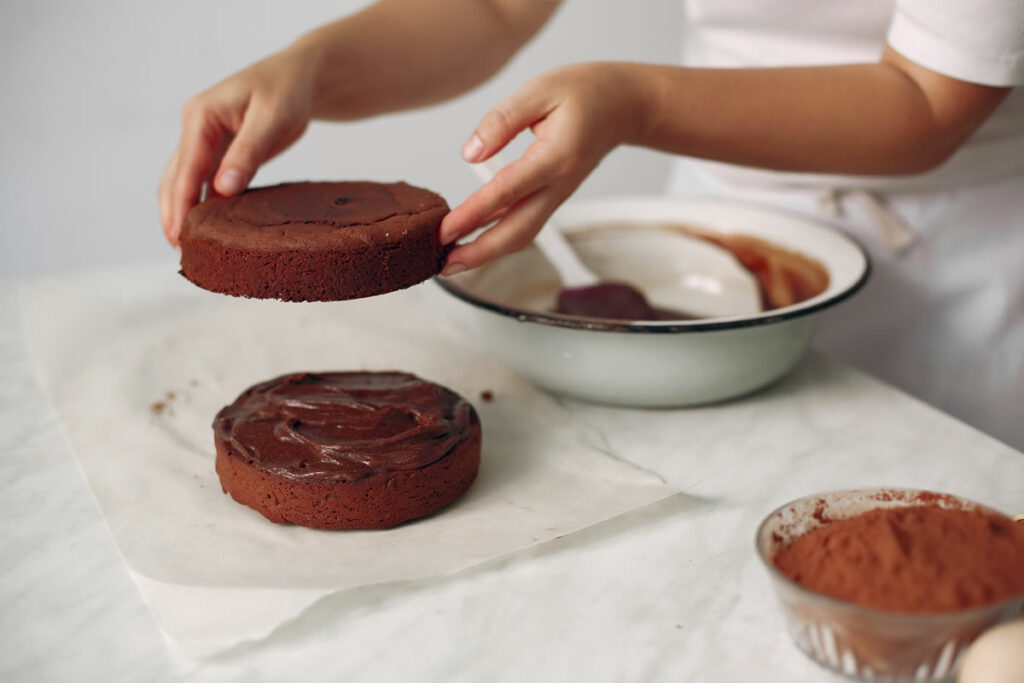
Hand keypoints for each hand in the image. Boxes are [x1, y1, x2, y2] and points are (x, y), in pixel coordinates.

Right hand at [158, 45, 316, 245]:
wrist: (298, 77)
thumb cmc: (286, 91)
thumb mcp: (271, 119)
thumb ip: (247, 154)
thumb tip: (223, 190)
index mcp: (201, 116)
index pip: (187, 166)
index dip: (182, 202)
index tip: (179, 234)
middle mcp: (195, 128)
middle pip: (176, 177)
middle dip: (174, 213)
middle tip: (179, 249)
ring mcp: (203, 140)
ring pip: (185, 181)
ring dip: (182, 211)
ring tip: (185, 246)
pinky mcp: (218, 151)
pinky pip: (203, 181)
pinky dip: (201, 204)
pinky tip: (206, 228)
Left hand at [439, 62, 643, 273]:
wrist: (625, 106)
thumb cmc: (585, 92)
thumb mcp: (541, 89)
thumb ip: (502, 120)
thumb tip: (470, 153)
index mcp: (555, 157)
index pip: (506, 192)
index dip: (473, 214)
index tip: (444, 230)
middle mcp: (558, 185)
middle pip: (517, 232)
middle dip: (479, 253)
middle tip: (443, 266)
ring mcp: (557, 195)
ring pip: (521, 235)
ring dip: (487, 253)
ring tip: (451, 263)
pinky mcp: (552, 197)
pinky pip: (525, 224)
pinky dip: (498, 238)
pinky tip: (473, 240)